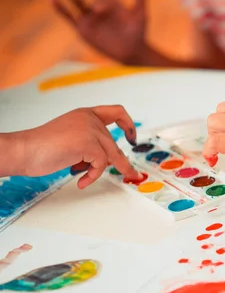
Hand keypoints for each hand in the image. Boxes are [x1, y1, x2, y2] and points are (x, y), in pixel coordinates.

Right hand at [17, 106, 141, 188]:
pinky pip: (101, 164)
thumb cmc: (43, 147)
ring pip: (112, 154)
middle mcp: (89, 119)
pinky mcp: (88, 143)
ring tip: (120, 177)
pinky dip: (93, 175)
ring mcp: (89, 129)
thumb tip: (111, 158)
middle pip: (113, 143)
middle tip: (129, 172)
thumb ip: (91, 142)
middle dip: (120, 161)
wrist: (24, 150)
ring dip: (117, 168)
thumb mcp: (73, 139)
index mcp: (85, 114)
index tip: (131, 137)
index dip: (128, 124)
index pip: (116, 112)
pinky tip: (81, 180)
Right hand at [53, 0, 145, 63]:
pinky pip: (69, 17)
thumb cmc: (138, 33)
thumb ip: (140, 0)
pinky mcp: (82, 29)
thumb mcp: (140, 16)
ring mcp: (89, 18)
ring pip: (78, 3)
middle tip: (100, 10)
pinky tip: (53, 0)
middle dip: (98, 1)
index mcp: (111, 2)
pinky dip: (61, 9)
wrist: (131, 52)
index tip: (105, 2)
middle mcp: (98, 8)